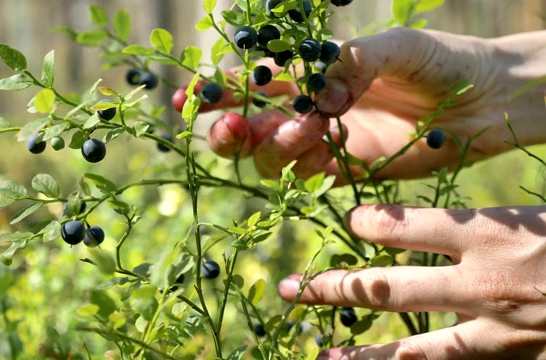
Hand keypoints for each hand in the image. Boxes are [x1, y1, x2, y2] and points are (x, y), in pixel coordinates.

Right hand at [173, 28, 545, 181]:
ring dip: (274, 145)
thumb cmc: (441, 60)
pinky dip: (301, 168)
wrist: (483, 100)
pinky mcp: (345, 172)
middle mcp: (309, 108)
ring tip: (309, 126)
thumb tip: (320, 98)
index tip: (190, 98)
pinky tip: (321, 148)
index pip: (251, 81)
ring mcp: (324, 142)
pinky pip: (306, 178)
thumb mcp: (395, 47)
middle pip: (248, 127)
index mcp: (311, 72)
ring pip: (270, 156)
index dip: (216, 90)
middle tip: (233, 126)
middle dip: (229, 128)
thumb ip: (350, 64)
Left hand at [278, 204, 545, 358]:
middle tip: (291, 290)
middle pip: (390, 287)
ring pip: (413, 347)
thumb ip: (486, 220)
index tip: (349, 219)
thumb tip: (433, 219)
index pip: (408, 226)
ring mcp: (499, 332)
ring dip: (362, 353)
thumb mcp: (538, 216)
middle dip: (335, 288)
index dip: (370, 222)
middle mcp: (486, 284)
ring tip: (322, 356)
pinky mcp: (512, 359)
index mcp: (496, 234)